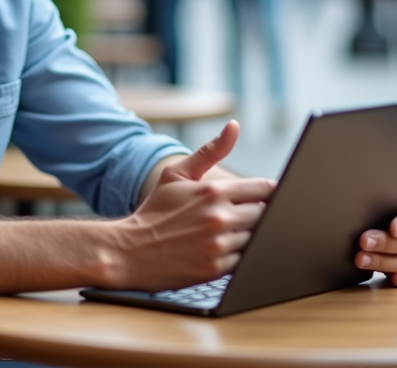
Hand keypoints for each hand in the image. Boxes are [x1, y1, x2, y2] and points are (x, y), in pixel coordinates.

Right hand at [111, 121, 275, 290]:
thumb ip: (210, 150)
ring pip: (257, 238)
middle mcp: (219, 218)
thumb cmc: (155, 210)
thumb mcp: (176, 174)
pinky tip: (222, 249)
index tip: (265, 195)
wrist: (129, 251)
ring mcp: (218, 245)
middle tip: (241, 215)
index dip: (268, 191)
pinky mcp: (215, 269)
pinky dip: (240, 255)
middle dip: (258, 213)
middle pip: (265, 214)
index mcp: (213, 191)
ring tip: (228, 232)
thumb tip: (234, 126)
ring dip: (249, 234)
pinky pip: (245, 260)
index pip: (264, 188)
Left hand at [354, 194, 396, 286]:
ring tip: (361, 259)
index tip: (392, 229)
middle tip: (363, 242)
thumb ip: (383, 204)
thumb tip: (363, 211)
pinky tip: (392, 278)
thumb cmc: (385, 205)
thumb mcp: (385, 199)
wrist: (385, 218)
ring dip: (383, 262)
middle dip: (384, 244)